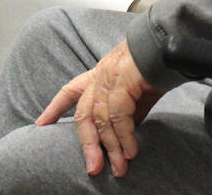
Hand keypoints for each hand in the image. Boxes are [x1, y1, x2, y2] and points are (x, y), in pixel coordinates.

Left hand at [35, 39, 162, 176]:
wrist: (170, 44)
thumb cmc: (156, 65)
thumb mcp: (138, 92)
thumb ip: (128, 111)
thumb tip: (125, 132)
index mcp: (99, 75)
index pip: (71, 90)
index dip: (55, 107)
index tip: (41, 123)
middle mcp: (99, 76)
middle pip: (83, 114)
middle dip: (86, 143)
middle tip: (92, 168)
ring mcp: (109, 78)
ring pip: (100, 119)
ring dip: (110, 147)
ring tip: (119, 167)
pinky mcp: (122, 82)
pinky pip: (118, 117)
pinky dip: (124, 137)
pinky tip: (130, 152)